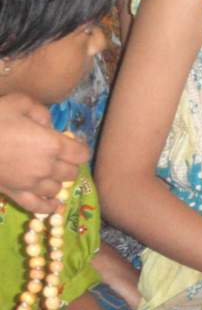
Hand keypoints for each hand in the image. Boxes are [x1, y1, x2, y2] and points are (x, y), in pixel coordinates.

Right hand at [0, 93, 89, 213]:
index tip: (73, 144)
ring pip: (57, 189)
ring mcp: (30, 184)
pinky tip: (54, 205)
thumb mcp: (19, 102)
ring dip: (57, 181)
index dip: (79, 148)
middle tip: (59, 157)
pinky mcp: (14, 194)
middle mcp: (46, 167)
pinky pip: (37, 206)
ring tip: (50, 174)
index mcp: (52, 144)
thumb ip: (40, 112)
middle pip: (71, 172)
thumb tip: (47, 125)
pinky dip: (48, 207)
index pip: (81, 153)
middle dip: (68, 164)